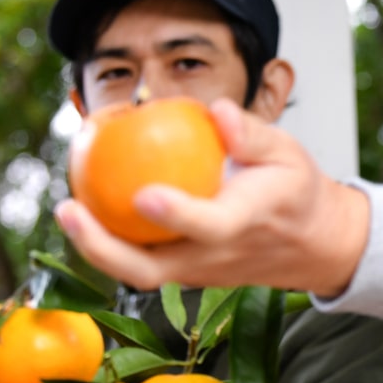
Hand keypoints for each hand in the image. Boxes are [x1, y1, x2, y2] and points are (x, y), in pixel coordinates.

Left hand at [55, 99, 367, 297]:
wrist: (315, 245)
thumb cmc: (299, 191)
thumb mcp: (290, 152)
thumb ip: (252, 133)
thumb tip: (216, 109)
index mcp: (247, 222)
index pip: (209, 225)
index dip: (176, 214)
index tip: (143, 194)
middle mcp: (218, 255)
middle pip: (152, 269)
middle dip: (102, 248)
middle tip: (68, 211)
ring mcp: (200, 271)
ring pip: (139, 273)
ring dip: (97, 248)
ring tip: (67, 209)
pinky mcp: (189, 272)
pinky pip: (144, 262)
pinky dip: (112, 242)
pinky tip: (90, 209)